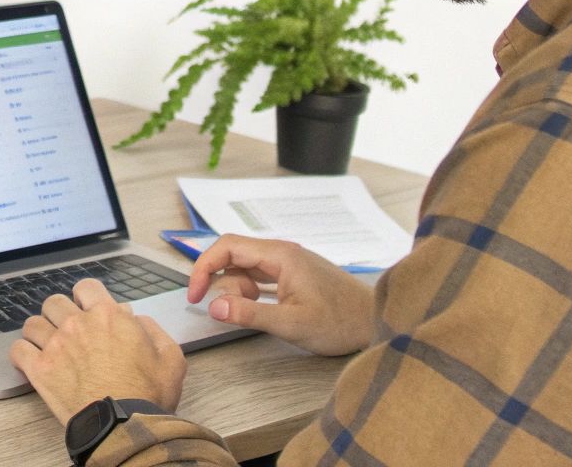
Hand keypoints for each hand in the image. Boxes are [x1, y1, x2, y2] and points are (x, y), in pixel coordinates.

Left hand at [8, 278, 185, 423]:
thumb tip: (136, 319)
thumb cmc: (148, 395)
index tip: (87, 308)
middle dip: (60, 313)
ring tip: (48, 345)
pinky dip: (22, 353)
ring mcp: (55, 346)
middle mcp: (78, 324)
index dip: (85, 297)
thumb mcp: (170, 357)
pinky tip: (32, 361)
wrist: (124, 427)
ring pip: (33, 323)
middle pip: (54, 302)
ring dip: (40, 332)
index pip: (86, 286)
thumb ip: (153, 330)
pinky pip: (18, 350)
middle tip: (67, 330)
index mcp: (108, 316)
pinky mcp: (40, 370)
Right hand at [187, 235, 375, 356]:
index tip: (195, 295)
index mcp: (281, 255)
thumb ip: (250, 314)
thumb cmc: (342, 322)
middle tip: (230, 313)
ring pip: (245, 269)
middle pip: (233, 257)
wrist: (377, 323)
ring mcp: (289, 263)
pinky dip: (251, 292)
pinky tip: (260, 310)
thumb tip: (214, 306)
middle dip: (223, 285)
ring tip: (259, 316)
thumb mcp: (292, 324)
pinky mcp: (294, 275)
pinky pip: (260, 277)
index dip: (203, 267)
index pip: (227, 247)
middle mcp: (283, 253)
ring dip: (240, 292)